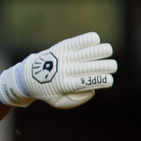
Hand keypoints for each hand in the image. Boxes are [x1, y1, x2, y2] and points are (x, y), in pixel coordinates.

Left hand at [0, 32, 116, 108]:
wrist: (27, 77)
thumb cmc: (48, 91)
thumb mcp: (58, 102)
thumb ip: (76, 100)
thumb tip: (91, 90)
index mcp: (63, 86)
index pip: (84, 83)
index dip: (99, 81)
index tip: (110, 80)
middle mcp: (63, 71)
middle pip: (87, 68)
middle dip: (103, 66)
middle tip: (113, 66)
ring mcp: (61, 58)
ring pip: (82, 53)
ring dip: (97, 51)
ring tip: (108, 50)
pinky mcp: (59, 48)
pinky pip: (73, 42)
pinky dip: (84, 40)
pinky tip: (95, 38)